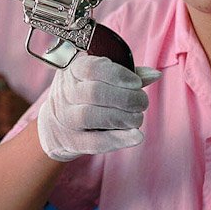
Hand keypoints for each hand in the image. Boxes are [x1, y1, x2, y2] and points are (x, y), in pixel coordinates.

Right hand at [36, 56, 160, 161]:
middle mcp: (65, 92)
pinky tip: (136, 136)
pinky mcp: (71, 141)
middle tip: (142, 102)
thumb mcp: (101, 78)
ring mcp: (65, 118)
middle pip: (94, 92)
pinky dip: (118, 139)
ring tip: (137, 118)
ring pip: (92, 116)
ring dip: (122, 117)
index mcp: (73, 69)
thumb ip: (128, 75)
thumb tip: (155, 75)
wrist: (55, 125)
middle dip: (126, 98)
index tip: (136, 83)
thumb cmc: (85, 94)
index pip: (93, 68)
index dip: (118, 75)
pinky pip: (94, 142)